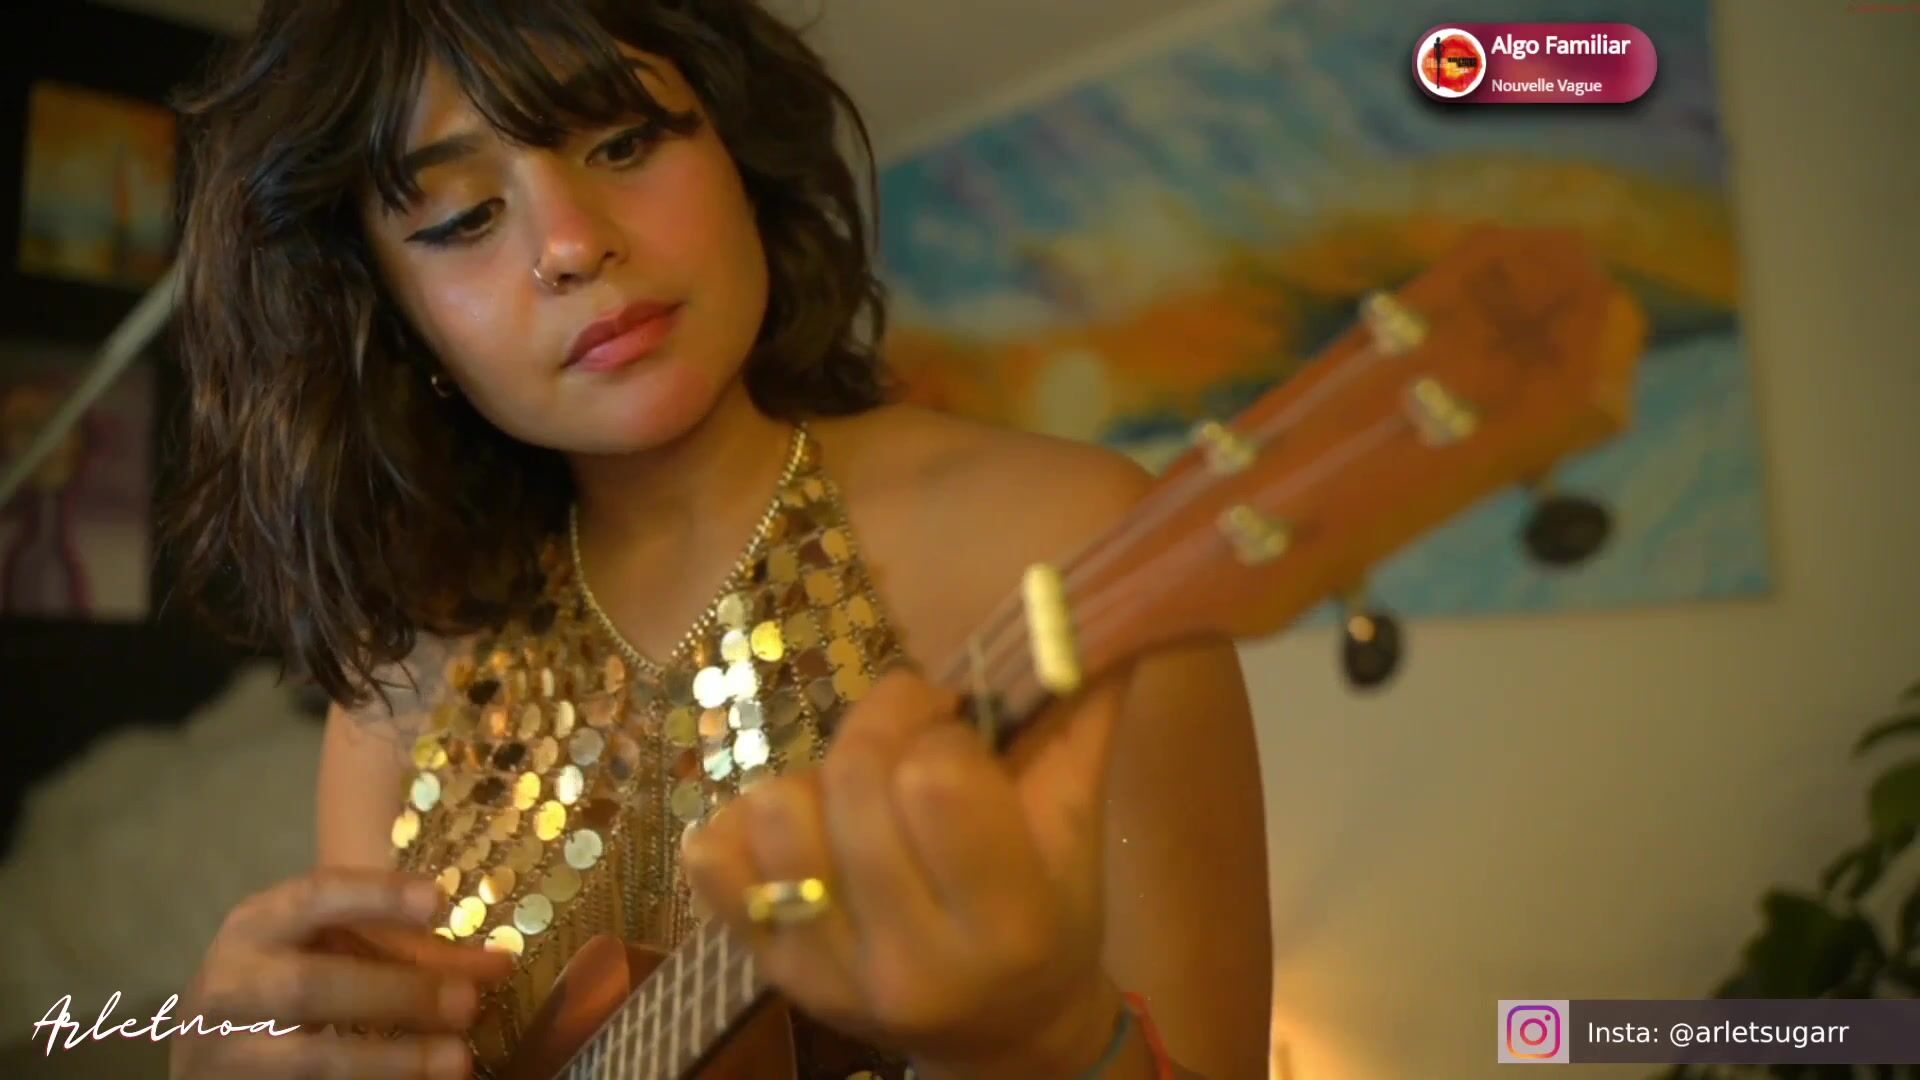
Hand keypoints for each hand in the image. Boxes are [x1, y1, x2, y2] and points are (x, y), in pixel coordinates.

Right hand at [169, 867, 514, 1078]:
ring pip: (310, 1059)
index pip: (311, 897)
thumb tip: (498, 966)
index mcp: (255, 926)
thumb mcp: (332, 951)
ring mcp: (226, 1052)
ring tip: (458, 1060)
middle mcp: (230, 985)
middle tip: (466, 1003)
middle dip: (395, 993)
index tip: (436, 899)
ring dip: (392, 1060)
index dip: (374, 895)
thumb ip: (408, 952)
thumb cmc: (287, 981)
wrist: (214, 1048)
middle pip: (310, 986)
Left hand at [681, 666, 1127, 1075]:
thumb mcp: (1079, 830)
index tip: (960, 734)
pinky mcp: (768, 971)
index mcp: (1007, 925)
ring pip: (777, 812)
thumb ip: (1081, 718)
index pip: (935, 781)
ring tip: (857, 795)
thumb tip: (1090, 605)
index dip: (943, 729)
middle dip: (882, 727)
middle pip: (854, 782)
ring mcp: (827, 974)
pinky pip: (713, 858)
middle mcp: (911, 963)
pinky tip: (805, 831)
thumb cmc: (1050, 919)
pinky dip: (749, 822)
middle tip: (910, 739)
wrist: (1000, 1035)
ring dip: (816, 776)